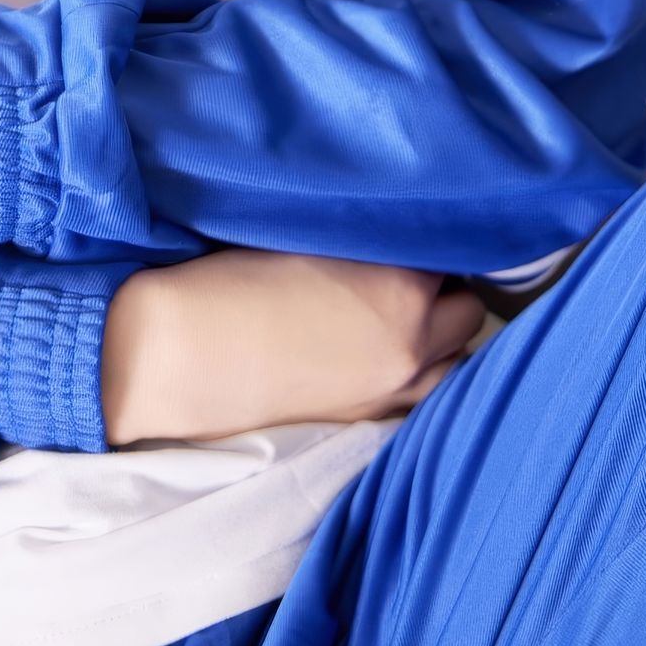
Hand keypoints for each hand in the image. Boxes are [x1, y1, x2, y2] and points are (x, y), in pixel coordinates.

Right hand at [100, 248, 485, 445]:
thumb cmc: (229, 281)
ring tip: (399, 315)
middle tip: (407, 271)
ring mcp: (394, 390)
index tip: (412, 230)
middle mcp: (413, 342)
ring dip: (437, 336)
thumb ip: (366, 235)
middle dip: (444, 290)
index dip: (432, 238)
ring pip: (454, 359)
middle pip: (467, 310)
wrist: (178, 355)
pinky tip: (380, 353)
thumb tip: (393, 226)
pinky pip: (423, 394)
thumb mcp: (308, 236)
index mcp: (403, 287)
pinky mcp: (365, 418)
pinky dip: (417, 373)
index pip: (455, 253)